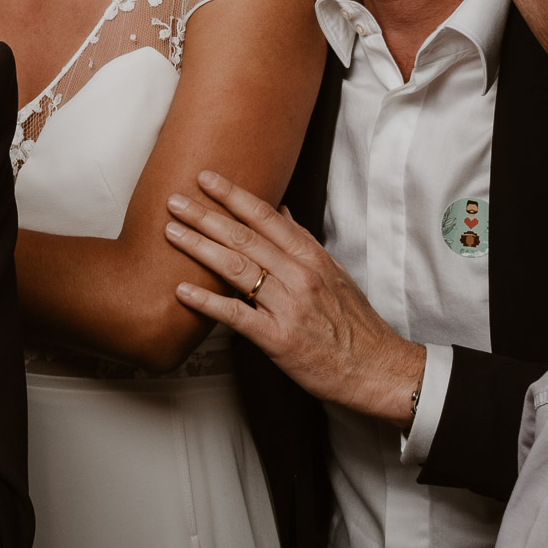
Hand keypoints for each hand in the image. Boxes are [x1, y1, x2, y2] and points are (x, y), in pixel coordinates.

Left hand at [166, 170, 425, 425]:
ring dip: (199, 248)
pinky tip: (182, 291)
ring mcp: (288, 307)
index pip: (267, 218)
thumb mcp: (336, 274)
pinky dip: (207, 301)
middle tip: (174, 200)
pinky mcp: (278, 339)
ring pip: (237, 269)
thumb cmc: (354, 324)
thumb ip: (304, 242)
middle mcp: (300, 277)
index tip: (206, 177)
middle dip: (206, 216)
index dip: (234, 195)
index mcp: (312, 259)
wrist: (377, 370)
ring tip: (171, 232)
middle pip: (245, 238)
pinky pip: (236, 315)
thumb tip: (281, 210)